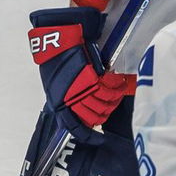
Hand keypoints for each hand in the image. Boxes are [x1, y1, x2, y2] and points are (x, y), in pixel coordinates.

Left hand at [28, 7, 135, 143]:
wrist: (59, 36)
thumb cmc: (58, 56)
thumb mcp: (59, 82)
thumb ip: (70, 96)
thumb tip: (83, 106)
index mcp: (59, 103)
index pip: (75, 127)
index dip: (88, 135)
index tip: (99, 139)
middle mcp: (69, 99)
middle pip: (96, 116)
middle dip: (106, 110)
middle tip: (110, 99)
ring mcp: (80, 89)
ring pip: (105, 104)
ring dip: (113, 97)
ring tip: (115, 88)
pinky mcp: (90, 78)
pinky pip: (109, 89)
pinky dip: (116, 85)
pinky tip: (116, 79)